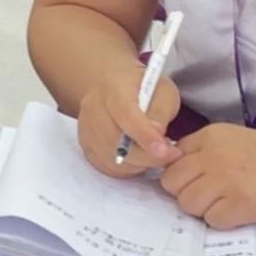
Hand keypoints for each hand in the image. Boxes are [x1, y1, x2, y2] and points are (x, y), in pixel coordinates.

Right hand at [74, 62, 180, 178]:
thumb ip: (161, 111)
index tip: (163, 150)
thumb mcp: (163, 91)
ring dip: (138, 163)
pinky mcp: (86, 145)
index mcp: (113, 86)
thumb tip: (156, 134)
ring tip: (155, 154)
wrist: (115, 89)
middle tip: (170, 156)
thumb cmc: (144, 89)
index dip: (144, 134)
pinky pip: (106, 166)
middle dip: (145, 156)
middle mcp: (93, 106)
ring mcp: (85, 127)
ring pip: (110, 157)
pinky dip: (127, 169)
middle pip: (114, 140)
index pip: (125, 113)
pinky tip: (140, 158)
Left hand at [158, 124, 255, 229]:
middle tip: (210, 197)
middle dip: (187, 193)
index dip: (180, 173)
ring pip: (188, 204)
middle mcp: (213, 155)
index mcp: (212, 135)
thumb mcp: (238, 140)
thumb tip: (178, 169)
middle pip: (172, 183)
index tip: (195, 181)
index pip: (172, 157)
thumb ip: (208, 151)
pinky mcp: (238, 205)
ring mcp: (224, 180)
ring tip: (228, 204)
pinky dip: (224, 221)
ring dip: (204, 210)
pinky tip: (242, 212)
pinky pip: (212, 220)